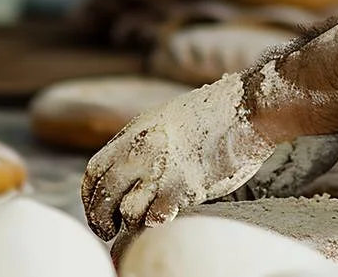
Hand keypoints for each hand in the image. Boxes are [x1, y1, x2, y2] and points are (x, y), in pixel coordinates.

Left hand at [80, 74, 276, 240]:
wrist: (246, 108)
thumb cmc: (216, 115)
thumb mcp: (168, 118)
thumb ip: (146, 141)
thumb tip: (132, 167)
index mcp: (134, 131)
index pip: (94, 170)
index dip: (91, 195)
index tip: (97, 206)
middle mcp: (139, 150)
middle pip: (102, 195)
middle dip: (100, 218)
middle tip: (107, 230)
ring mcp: (158, 170)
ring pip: (126, 211)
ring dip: (131, 222)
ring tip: (139, 224)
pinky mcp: (180, 188)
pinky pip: (154, 218)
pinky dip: (156, 222)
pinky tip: (165, 217)